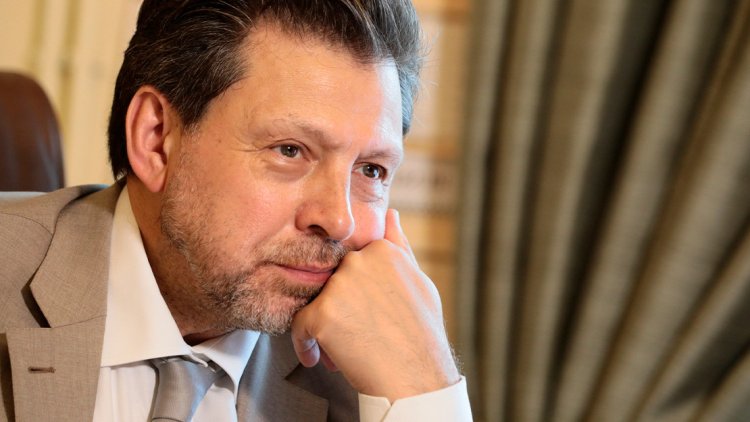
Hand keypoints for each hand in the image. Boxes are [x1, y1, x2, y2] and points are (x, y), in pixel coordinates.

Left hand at [291, 209, 459, 401]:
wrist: (416, 378)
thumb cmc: (420, 333)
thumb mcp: (417, 281)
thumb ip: (399, 246)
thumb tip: (390, 214)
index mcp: (382, 250)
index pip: (351, 265)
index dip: (355, 295)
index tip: (364, 316)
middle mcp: (359, 260)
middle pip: (332, 283)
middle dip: (338, 309)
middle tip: (354, 336)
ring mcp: (339, 285)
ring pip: (315, 302)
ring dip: (324, 327)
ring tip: (343, 350)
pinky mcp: (321, 313)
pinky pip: (300, 326)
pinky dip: (306, 345)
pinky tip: (320, 358)